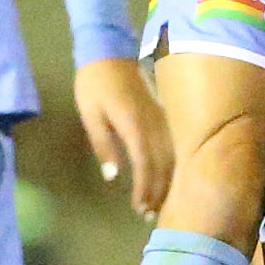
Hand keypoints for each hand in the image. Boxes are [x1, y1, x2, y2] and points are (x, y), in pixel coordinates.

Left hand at [74, 57, 173, 218]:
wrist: (108, 50)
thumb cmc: (94, 84)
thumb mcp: (91, 114)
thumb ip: (103, 144)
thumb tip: (114, 176)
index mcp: (134, 124)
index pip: (145, 164)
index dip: (145, 188)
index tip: (141, 208)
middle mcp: (153, 122)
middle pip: (163, 163)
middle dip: (158, 190)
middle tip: (151, 214)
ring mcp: (161, 116)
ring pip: (172, 154)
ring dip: (167, 179)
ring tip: (160, 201)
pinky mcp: (162, 111)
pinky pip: (173, 141)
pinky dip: (172, 162)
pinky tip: (169, 174)